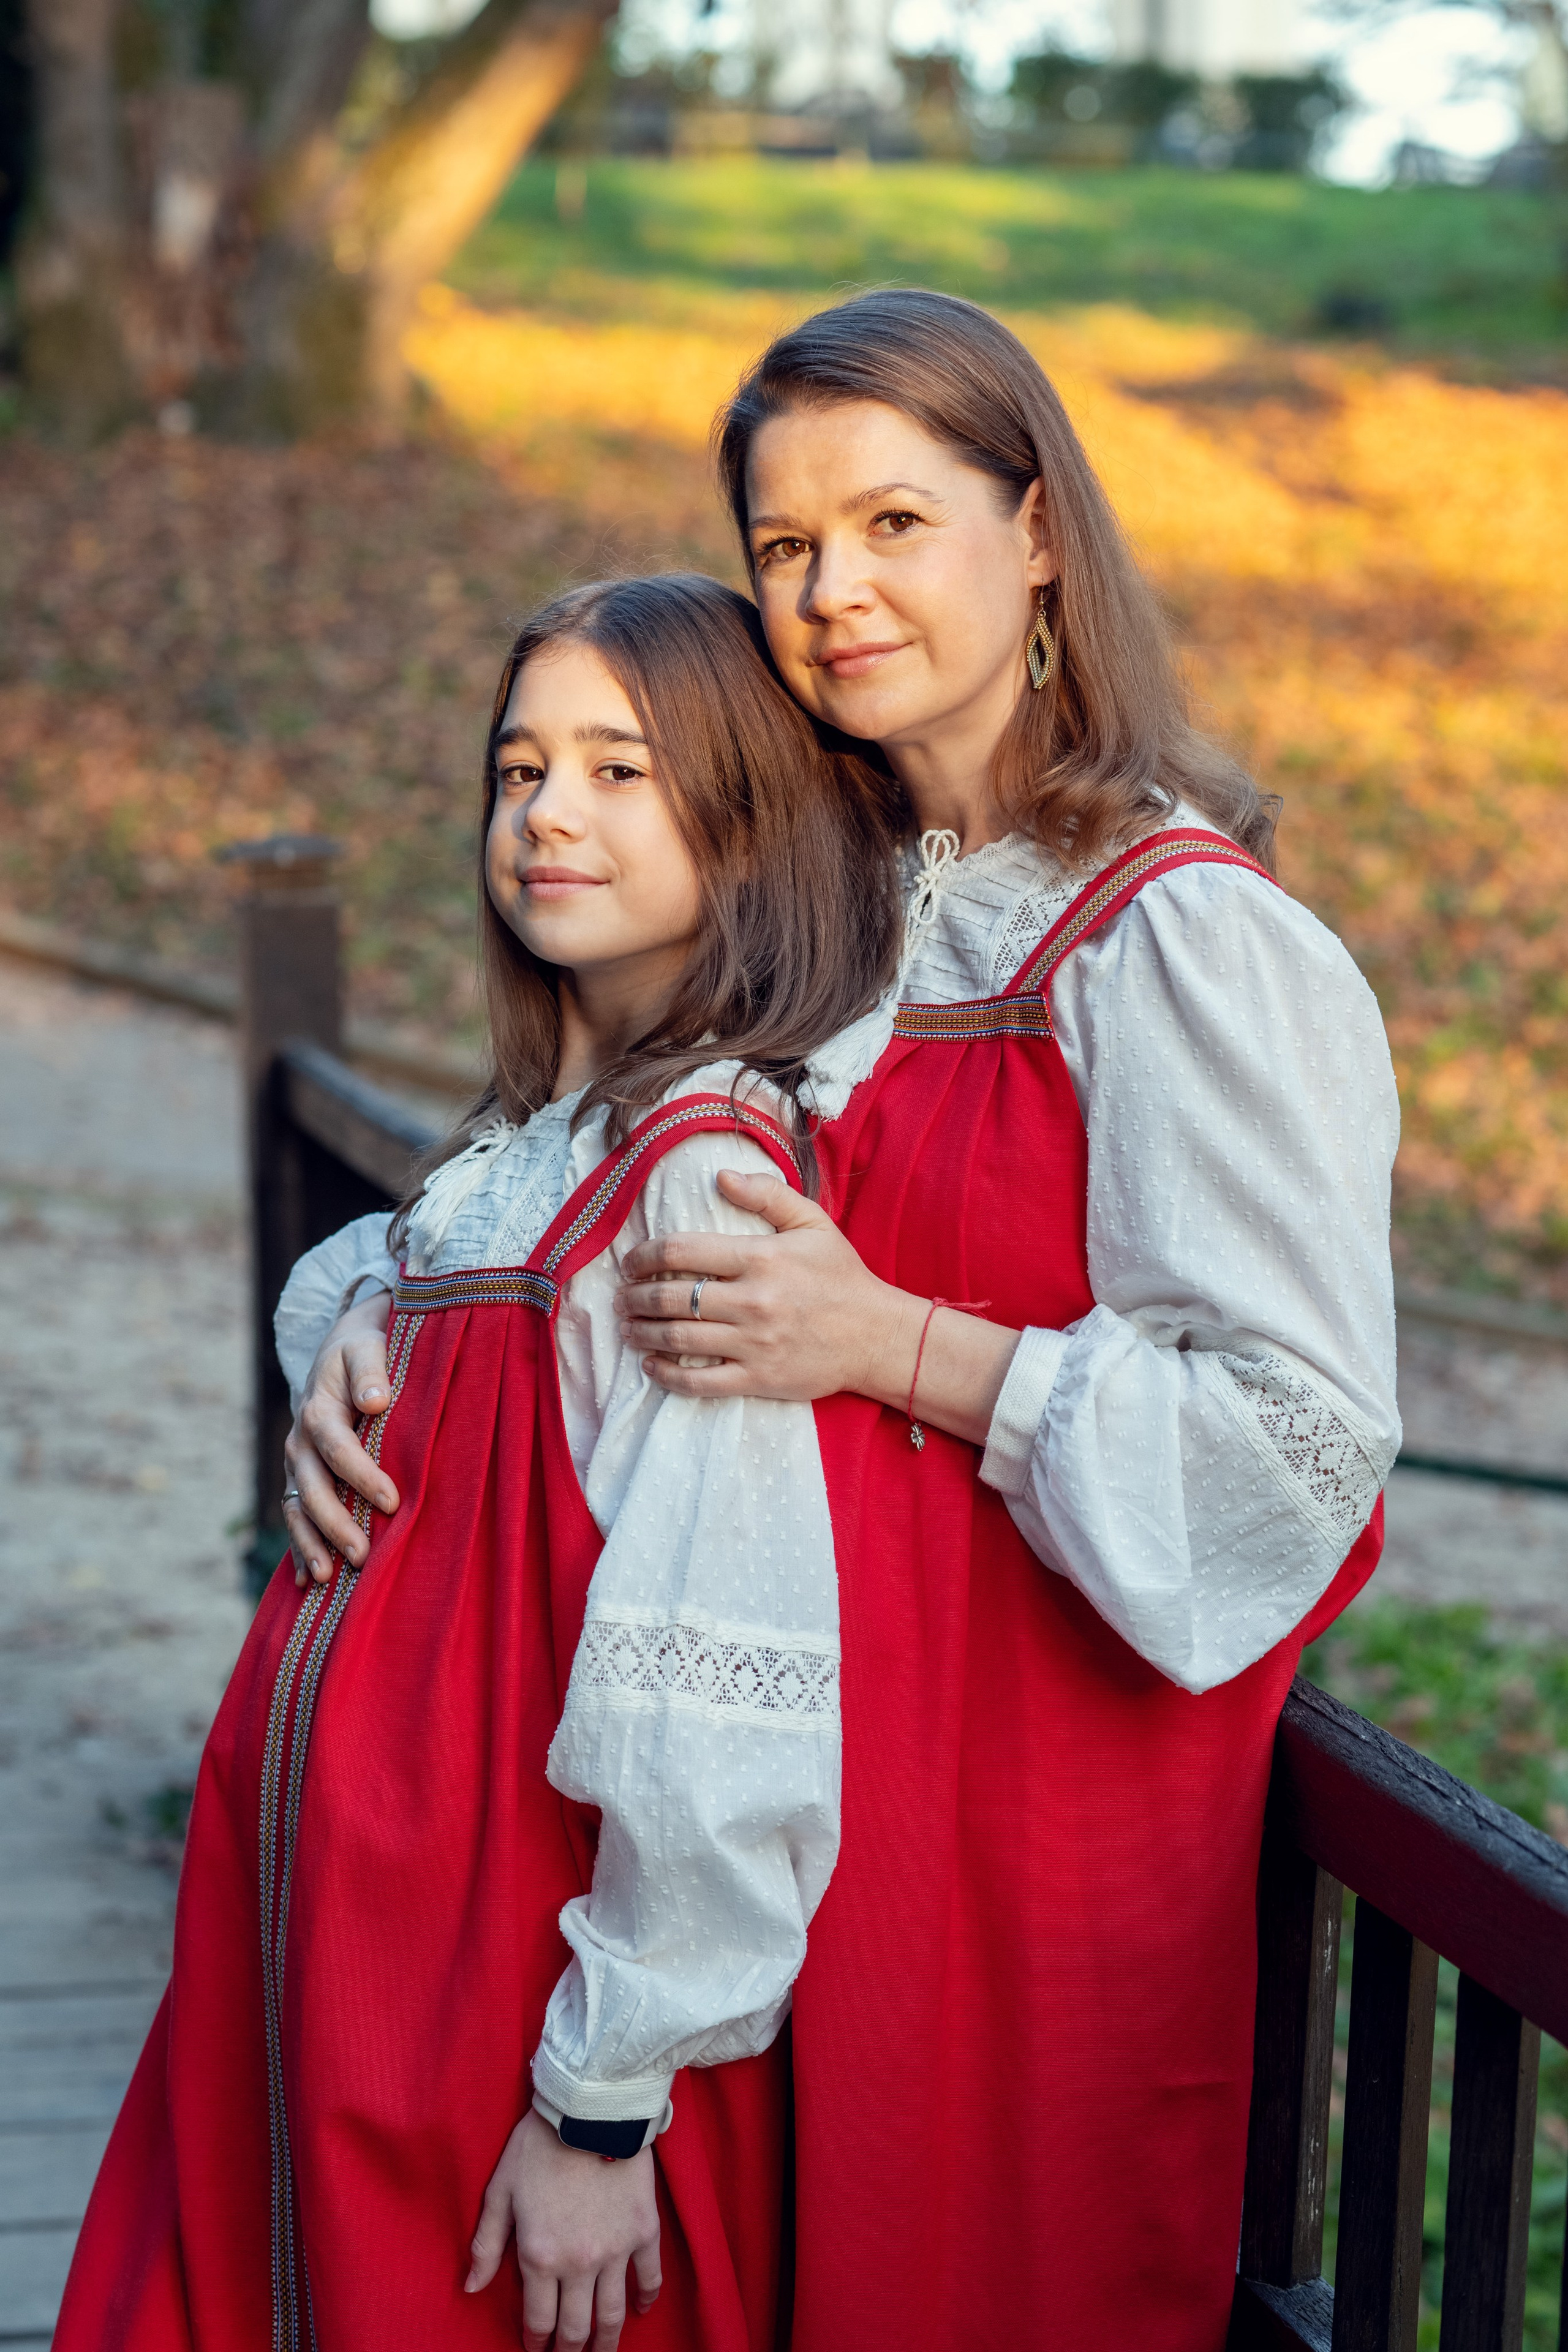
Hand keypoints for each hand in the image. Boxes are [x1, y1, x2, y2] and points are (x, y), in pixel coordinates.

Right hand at [282, 1290, 398, 1587]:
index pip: (338, 1448)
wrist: (342, 1348)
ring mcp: (297, 1463)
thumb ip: (371, 1370)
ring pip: (297, 1509)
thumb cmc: (364, 1350)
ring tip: (328, 1577)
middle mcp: (300, 1441)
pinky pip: (295, 1515)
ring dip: (311, 1544)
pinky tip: (305, 1582)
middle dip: (335, 1524)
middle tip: (363, 1555)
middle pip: (312, 1488)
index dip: (362, 1476)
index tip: (392, 1501)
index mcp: (318, 1410)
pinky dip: (298, 1547)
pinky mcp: (301, 1477)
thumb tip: (376, 1400)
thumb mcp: (367, 1347)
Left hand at [466, 2109, 660, 2350]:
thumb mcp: (500, 2190)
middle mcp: (577, 2264)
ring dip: (607, 2342)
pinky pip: (649, 2277)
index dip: (536, 2342)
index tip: (536, 2349)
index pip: (538, 2320)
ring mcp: (615, 2251)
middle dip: (569, 2351)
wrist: (590, 2109)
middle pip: (576, 2328)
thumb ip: (486, 2243)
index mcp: (539, 2256)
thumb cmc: (539, 2145)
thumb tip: (472, 2287)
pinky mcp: (643, 2232)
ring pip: (612, 2314)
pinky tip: (640, 2310)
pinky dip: (646, 2299)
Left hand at [615, 1172, 1020, 1447]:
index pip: (683, 1251)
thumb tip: (721, 1177)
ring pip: (678, 1340)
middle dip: (636, 1297)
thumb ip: (767, 1194)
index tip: (632, 1260)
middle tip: (623, 1297)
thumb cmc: (841, 1276)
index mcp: (761, 1258)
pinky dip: (667, 1375)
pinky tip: (651, 1366)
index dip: (646, 1255)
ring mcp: (753, 1343)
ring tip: (629, 1327)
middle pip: (671, 1297)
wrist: (876, 1336)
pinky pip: (699, 1381)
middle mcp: (753, 1301)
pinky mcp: (757, 1378)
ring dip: (643, 1333)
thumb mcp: (812, 1223)